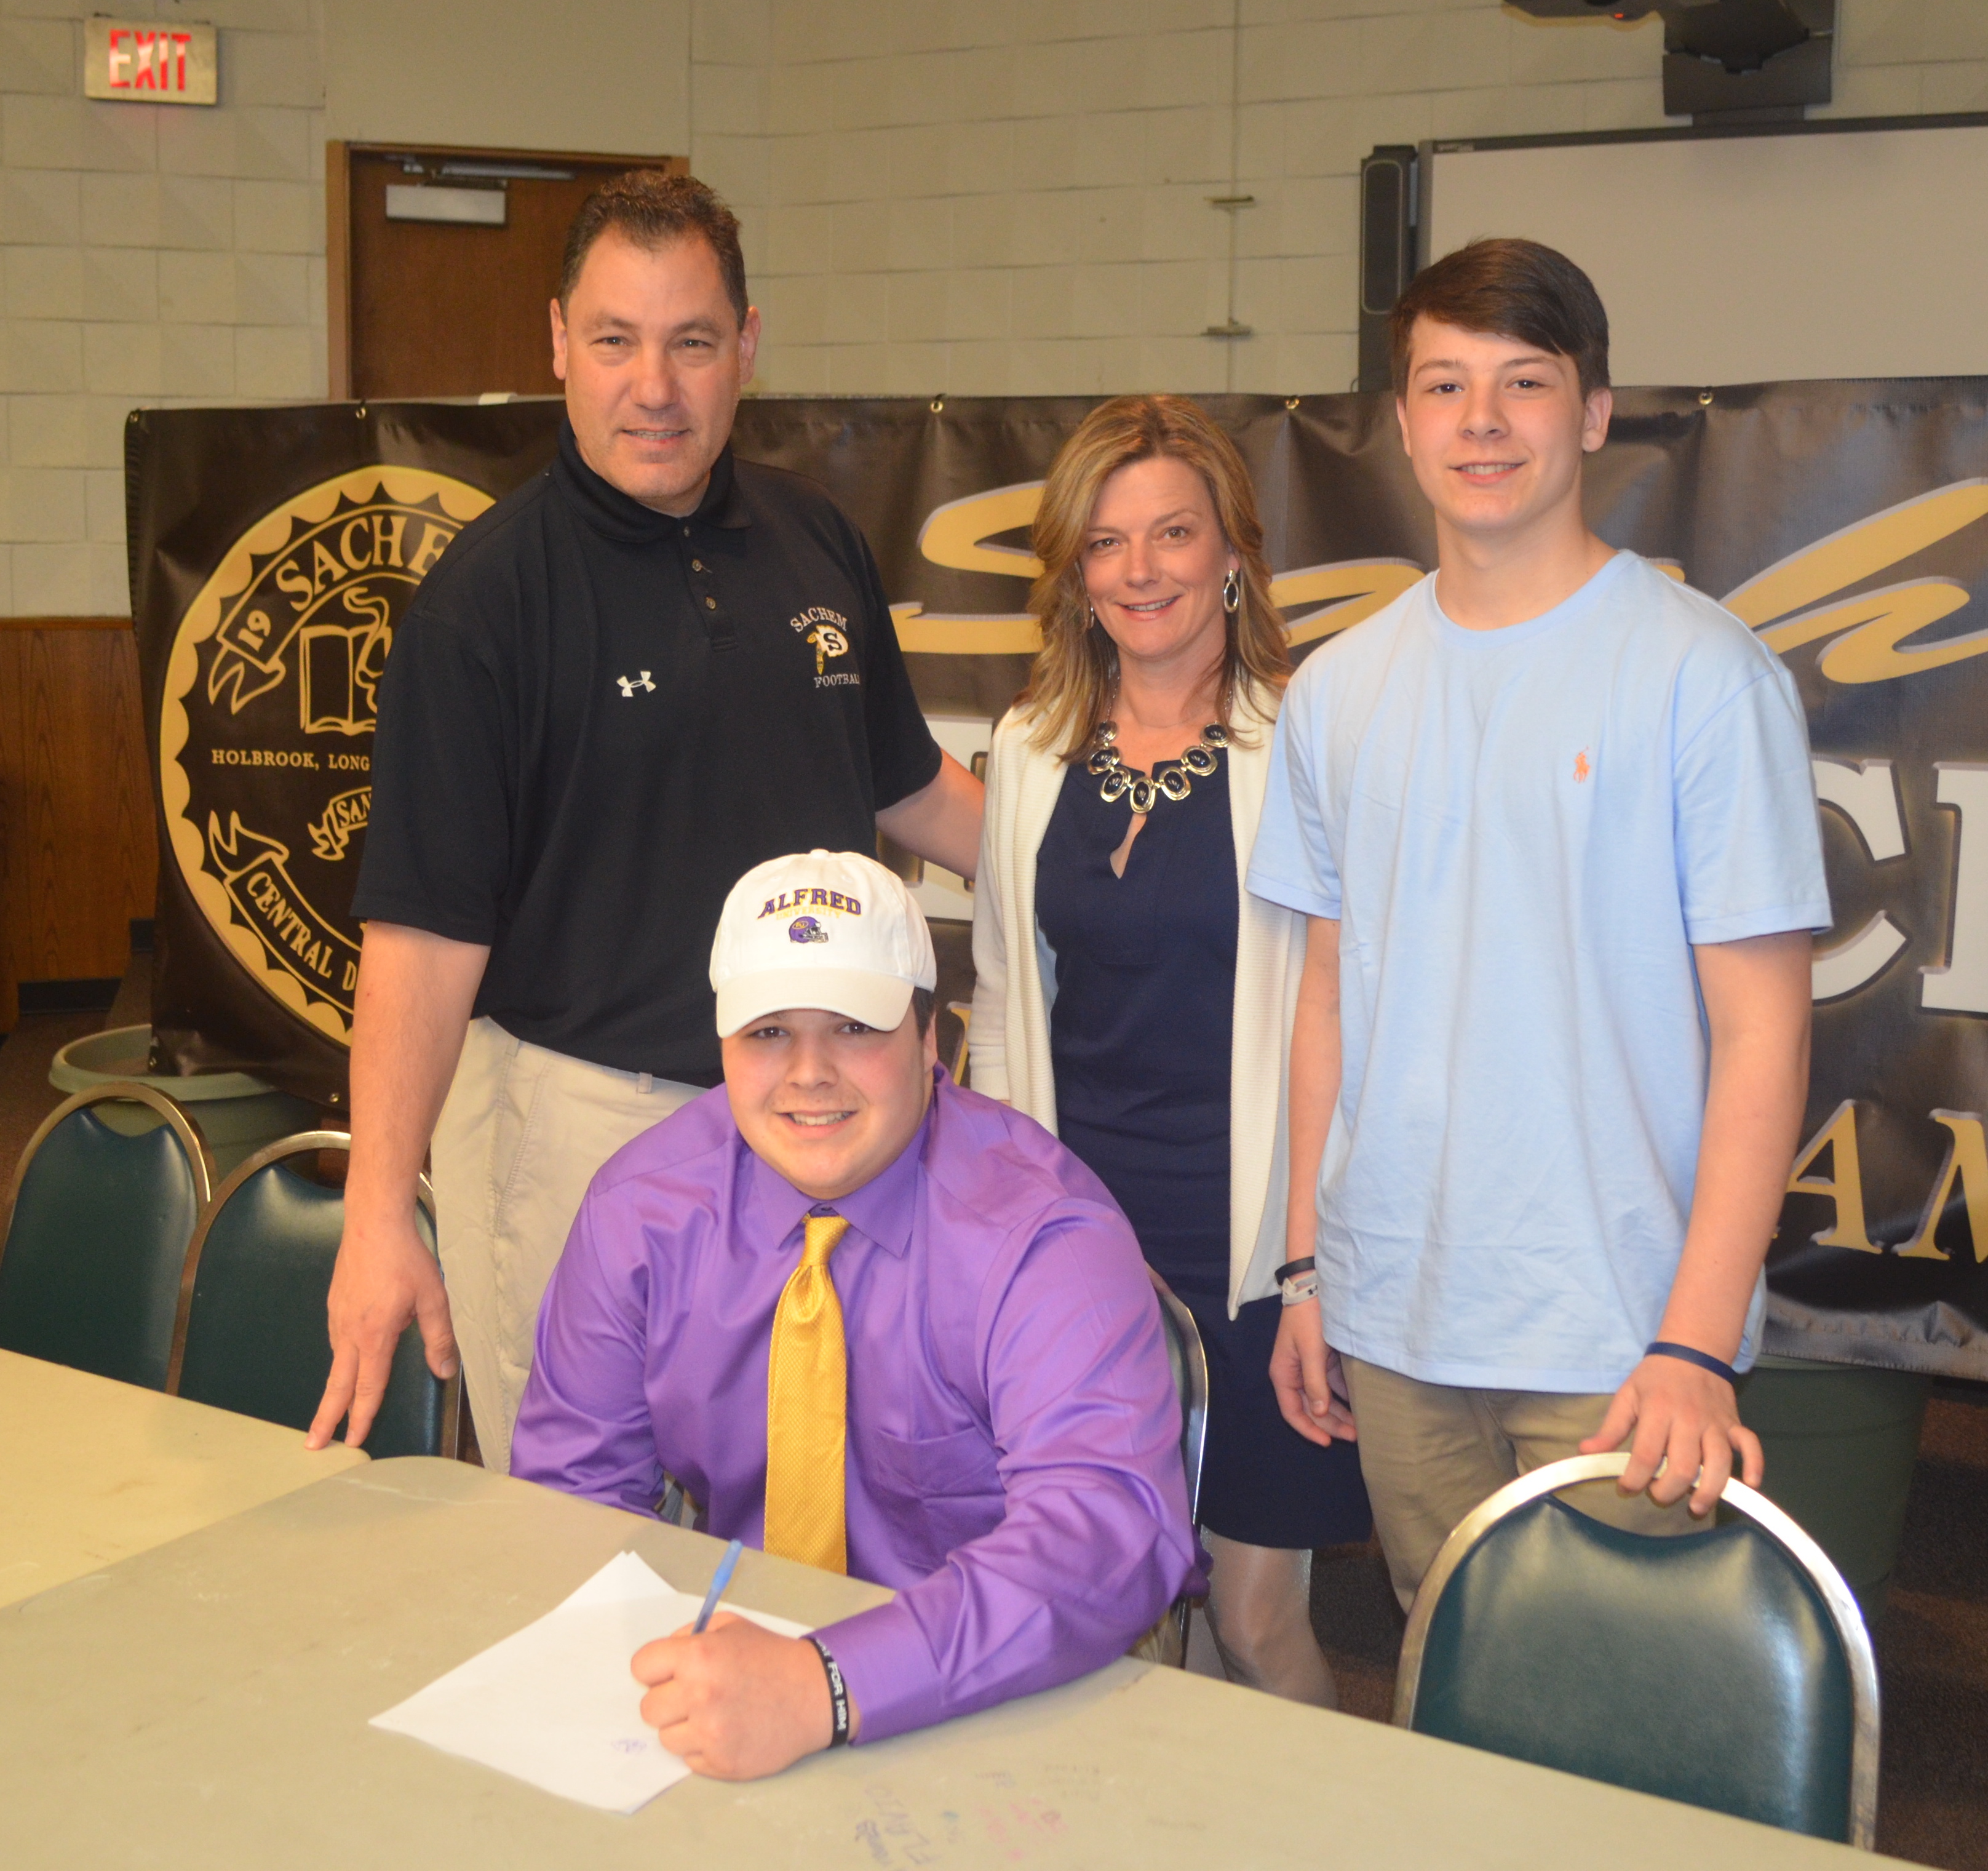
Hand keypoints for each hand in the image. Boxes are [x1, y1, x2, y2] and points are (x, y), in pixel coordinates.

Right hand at [306, 1213, 456, 1448]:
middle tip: (313, 1446)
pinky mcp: (334, 1305)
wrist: (372, 1224)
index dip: (362, 1416)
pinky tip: (348, 1363)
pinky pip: (336, 1342)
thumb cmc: (406, 1260)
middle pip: (337, 1385)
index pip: (368, 1387)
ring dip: (334, 1390)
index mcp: (374, 1336)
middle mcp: (348, 1333)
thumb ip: (439, 1338)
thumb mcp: (433, 1298)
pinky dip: (339, 1361)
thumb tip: (445, 1370)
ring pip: (336, 1363)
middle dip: (326, 1418)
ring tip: (331, 1412)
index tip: (352, 1441)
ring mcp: (337, 1319)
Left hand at [633, 1614, 837, 1778]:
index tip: (669, 1672)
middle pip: (648, 1708)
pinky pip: (690, 1759)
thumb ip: (690, 1637)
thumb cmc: (770, 1655)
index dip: (655, 1669)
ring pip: (666, 1737)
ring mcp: (710, 1733)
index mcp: (698, 1656)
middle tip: (694, 1695)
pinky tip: (728, 1731)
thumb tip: (660, 1662)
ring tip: (715, 1714)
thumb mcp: (731, 1627)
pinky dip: (704, 1748)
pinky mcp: (721, 1763)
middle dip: (668, 1700)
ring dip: (685, 1727)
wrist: (815, 1693)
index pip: (641, 1667)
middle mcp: (699, 1695)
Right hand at [1269, 1297, 1356, 1446]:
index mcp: (1284, 1374)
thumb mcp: (1312, 1350)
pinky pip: (1334, 1385)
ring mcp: (1309, 1367)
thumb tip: (1318, 1412)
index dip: (1308, 1429)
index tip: (1327, 1442)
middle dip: (1330, 1424)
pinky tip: (1361, 1405)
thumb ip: (1315, 1383)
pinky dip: (1345, 1396)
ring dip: (1340, 1413)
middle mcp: (1295, 1374)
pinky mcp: (1323, 1359)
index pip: (1292, 1412)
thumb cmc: (1308, 1318)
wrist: (1314, 1285)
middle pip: (1310, 1408)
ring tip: (1361, 1426)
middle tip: (1354, 1436)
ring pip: (1324, 1399)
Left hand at [1579, 1353, 1762, 1515]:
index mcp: (1658, 1412)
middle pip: (1683, 1466)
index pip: (1647, 1455)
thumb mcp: (1627, 1396)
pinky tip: (1750, 1484)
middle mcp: (1689, 1420)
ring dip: (1709, 1490)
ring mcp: (1715, 1423)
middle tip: (1658, 1495)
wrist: (1692, 1351)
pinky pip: (1751, 1446)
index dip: (1634, 1478)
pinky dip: (1755, 1465)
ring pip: (1718, 1463)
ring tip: (1695, 1506)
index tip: (1626, 1487)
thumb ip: (1610, 1428)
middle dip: (1669, 1490)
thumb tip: (1586, 1452)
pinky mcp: (1735, 1424)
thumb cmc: (1655, 1378)